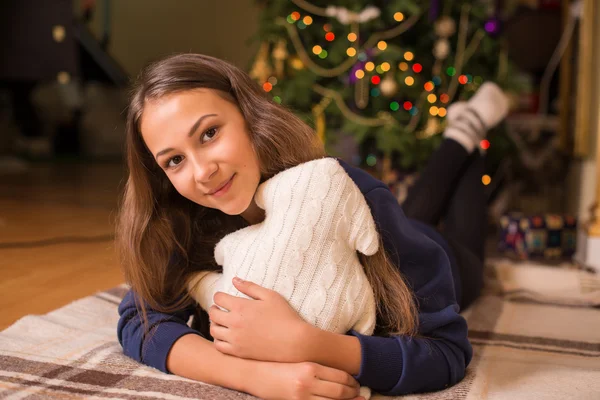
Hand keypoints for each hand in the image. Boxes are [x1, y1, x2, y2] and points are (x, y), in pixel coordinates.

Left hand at [209, 277, 309, 361]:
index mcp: (241, 307)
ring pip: (213, 330)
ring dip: (215, 324)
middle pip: (213, 314)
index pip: (218, 298)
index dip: (219, 296)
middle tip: (220, 309)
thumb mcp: (270, 296)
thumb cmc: (285, 316)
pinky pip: (219, 346)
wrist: (294, 342)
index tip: (223, 297)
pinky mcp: (238, 352)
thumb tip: (234, 279)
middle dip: (215, 309)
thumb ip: (250, 287)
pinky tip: (226, 336)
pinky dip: (218, 340)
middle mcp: (234, 323)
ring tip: (222, 322)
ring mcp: (235, 339)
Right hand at [249, 361, 363, 399]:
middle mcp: (308, 381)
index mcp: (310, 366)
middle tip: (360, 395)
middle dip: (353, 395)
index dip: (353, 382)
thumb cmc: (278, 365)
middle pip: (340, 391)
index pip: (341, 376)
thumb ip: (317, 367)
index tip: (357, 384)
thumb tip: (339, 374)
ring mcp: (302, 396)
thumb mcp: (298, 361)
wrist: (255, 374)